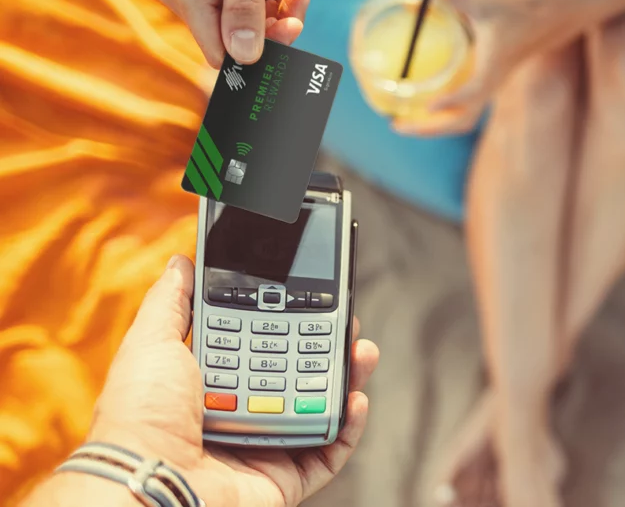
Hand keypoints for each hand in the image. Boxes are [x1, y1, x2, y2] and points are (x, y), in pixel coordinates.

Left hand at [88, 255, 379, 506]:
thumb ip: (171, 302)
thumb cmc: (140, 417)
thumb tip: (181, 264)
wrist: (148, 482)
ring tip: (361, 351)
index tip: (311, 296)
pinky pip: (328, 454)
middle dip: (328, 344)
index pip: (262, 343)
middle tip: (346, 320)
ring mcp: (265, 445)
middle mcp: (241, 412)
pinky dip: (348, 427)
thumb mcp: (152, 343)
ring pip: (319, 407)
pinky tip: (355, 400)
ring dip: (346, 377)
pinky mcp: (284, 477)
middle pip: (298, 372)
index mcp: (213, 380)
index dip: (290, 320)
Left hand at [394, 0, 586, 136]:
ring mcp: (488, 92)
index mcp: (492, 68)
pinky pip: (461, 112)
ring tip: (401, 124)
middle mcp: (490, 86)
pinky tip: (415, 110)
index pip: (473, 93)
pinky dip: (438, 117)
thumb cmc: (515, 10)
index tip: (429, 106)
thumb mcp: (482, 1)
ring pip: (460, 122)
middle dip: (429, 129)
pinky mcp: (485, 90)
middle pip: (461, 121)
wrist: (546, 23)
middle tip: (396, 126)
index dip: (452, 101)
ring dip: (432, 129)